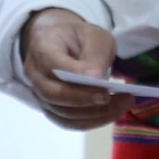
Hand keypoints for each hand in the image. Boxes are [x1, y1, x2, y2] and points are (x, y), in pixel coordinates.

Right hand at [19, 10, 120, 128]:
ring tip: (124, 104)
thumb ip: (95, 55)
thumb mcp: (94, 36)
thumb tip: (98, 79)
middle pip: (54, 94)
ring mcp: (39, 94)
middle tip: (115, 97)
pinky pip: (69, 122)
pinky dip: (92, 121)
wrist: (64, 44)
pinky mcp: (50, 109)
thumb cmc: (80, 38)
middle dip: (86, 100)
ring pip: (63, 113)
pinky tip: (112, 113)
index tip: (102, 82)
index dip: (76, 75)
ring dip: (95, 113)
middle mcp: (34, 73)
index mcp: (42, 46)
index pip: (53, 65)